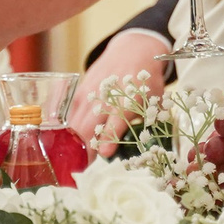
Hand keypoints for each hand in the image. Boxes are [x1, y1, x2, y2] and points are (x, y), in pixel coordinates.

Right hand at [72, 31, 167, 153]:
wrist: (133, 51)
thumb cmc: (146, 82)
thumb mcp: (153, 102)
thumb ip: (145, 123)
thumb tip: (141, 148)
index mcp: (127, 102)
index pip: (115, 122)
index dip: (108, 138)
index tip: (103, 154)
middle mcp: (104, 98)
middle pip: (87, 128)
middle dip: (83, 151)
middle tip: (81, 171)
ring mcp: (88, 95)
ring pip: (75, 125)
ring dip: (73, 145)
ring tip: (72, 163)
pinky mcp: (79, 93)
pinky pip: (70, 116)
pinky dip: (70, 132)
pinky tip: (70, 145)